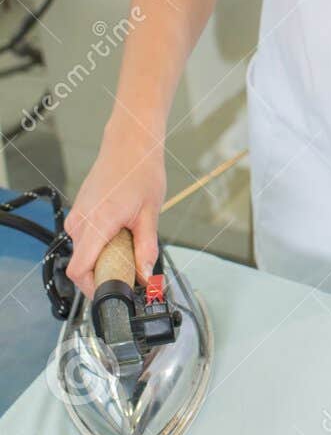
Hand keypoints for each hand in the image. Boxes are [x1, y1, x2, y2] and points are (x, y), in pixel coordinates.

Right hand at [66, 121, 166, 298]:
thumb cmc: (140, 170)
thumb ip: (146, 248)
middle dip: (107, 271)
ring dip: (105, 256)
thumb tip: (146, 275)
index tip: (113, 291)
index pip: (79, 270)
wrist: (130, 144)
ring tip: (129, 240)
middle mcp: (80, 221)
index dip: (94, 287)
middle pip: (83, 264)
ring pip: (85, 252)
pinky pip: (86, 239)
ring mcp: (77, 216)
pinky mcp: (80, 212)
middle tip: (132, 266)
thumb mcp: (150, 214)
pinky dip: (102, 243)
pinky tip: (122, 230)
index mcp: (96, 223)